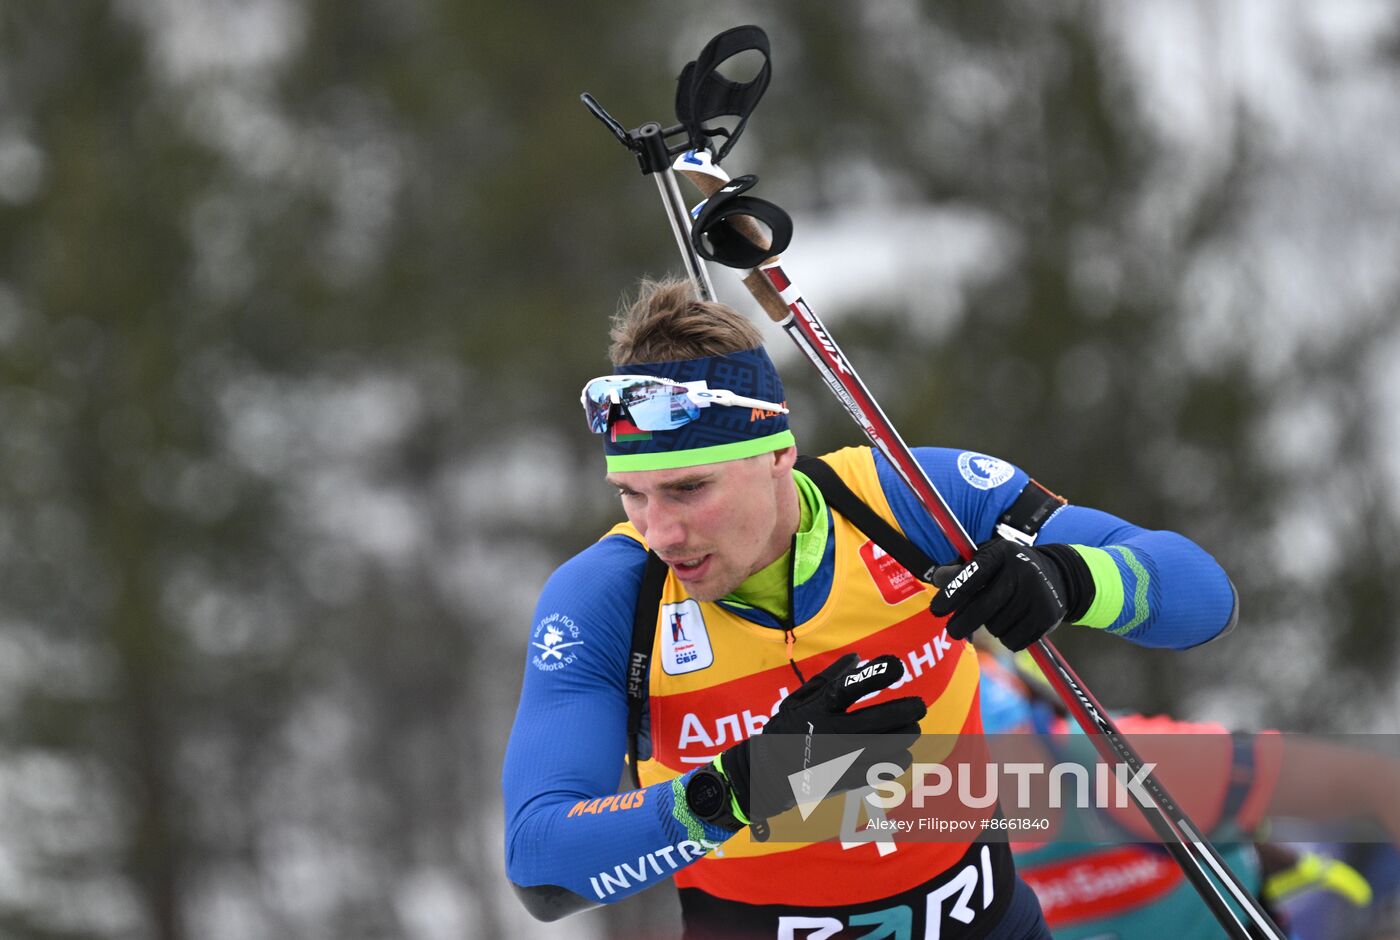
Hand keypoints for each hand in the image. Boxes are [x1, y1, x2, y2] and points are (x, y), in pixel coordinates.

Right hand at [709, 652, 926, 826]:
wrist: (768, 773)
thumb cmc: (787, 729)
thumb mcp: (799, 698)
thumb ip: (829, 678)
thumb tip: (859, 658)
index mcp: (817, 709)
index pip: (849, 688)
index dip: (875, 676)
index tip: (898, 665)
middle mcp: (828, 733)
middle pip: (876, 721)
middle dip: (905, 711)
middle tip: (920, 706)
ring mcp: (838, 759)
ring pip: (884, 747)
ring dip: (905, 735)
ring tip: (914, 728)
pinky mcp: (844, 780)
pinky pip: (879, 771)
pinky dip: (896, 761)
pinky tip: (902, 754)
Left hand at [929, 539, 1082, 650]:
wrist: (1056, 575)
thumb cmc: (1008, 568)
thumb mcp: (986, 558)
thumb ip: (960, 569)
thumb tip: (937, 579)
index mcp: (1002, 553)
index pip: (972, 575)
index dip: (952, 594)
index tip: (936, 610)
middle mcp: (1022, 571)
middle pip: (983, 608)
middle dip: (962, 623)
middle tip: (953, 631)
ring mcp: (1037, 594)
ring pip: (997, 627)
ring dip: (990, 627)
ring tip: (998, 613)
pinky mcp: (1048, 617)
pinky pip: (1014, 641)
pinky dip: (1007, 638)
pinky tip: (1012, 623)